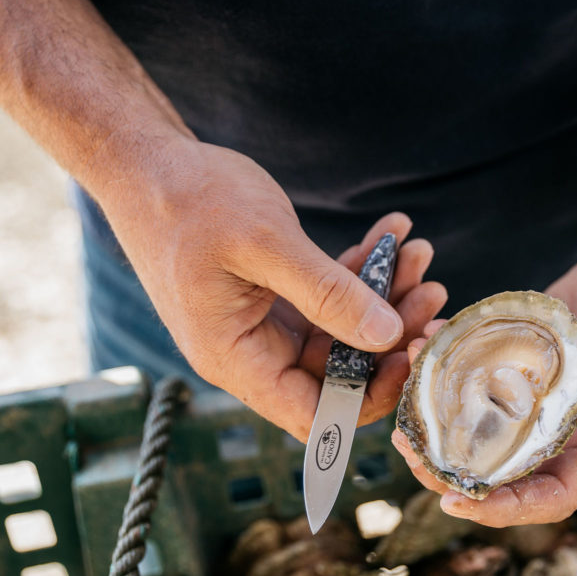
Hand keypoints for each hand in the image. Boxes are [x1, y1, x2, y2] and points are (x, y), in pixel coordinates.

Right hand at [94, 138, 447, 440]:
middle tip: (431, 288)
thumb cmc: (187, 200)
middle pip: (340, 371)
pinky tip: (392, 233)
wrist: (145, 163)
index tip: (413, 351)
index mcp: (236, 358)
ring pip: (343, 330)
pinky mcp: (275, 296)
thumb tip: (387, 336)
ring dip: (385, 294)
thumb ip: (328, 292)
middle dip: (391, 332)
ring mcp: (264, 325)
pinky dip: (362, 268)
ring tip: (419, 250)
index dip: (372, 395)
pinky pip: (330, 295)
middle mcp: (251, 353)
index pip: (317, 411)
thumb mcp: (264, 243)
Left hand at [392, 197, 576, 525]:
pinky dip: (445, 369)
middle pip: (506, 472)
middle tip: (409, 450)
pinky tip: (420, 345)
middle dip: (454, 472)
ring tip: (400, 406)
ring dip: (438, 426)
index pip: (557, 493)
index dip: (509, 507)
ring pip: (482, 429)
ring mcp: (541, 397)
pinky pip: (477, 377)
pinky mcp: (520, 362)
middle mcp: (569, 429)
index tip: (460, 502)